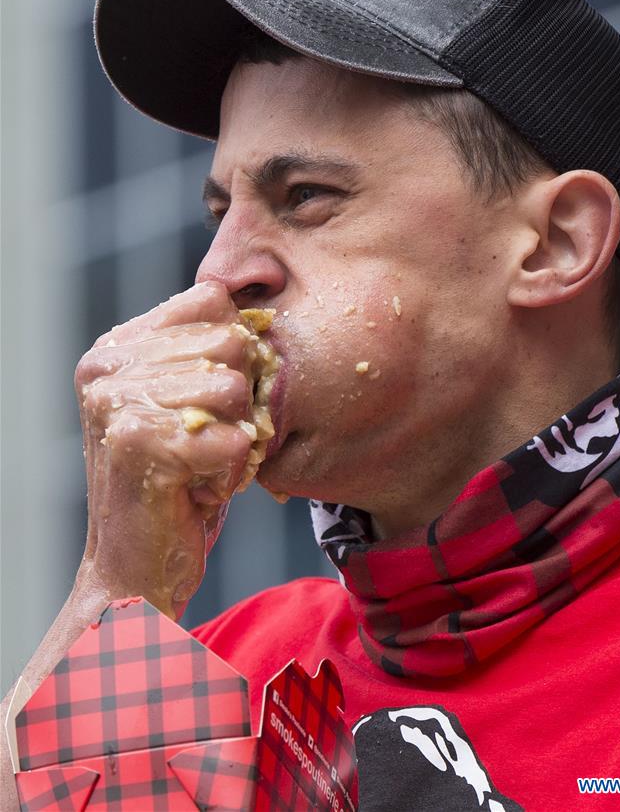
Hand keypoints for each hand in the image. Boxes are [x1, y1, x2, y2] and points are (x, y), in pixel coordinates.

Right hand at [74, 281, 263, 618]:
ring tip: (200, 465)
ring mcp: (119, 404)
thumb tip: (262, 316)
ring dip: (235, 438)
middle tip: (206, 441)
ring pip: (235, 389)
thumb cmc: (174, 483)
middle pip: (230, 343)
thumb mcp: (183, 404)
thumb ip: (205, 354)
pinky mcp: (143, 444)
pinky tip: (198, 490)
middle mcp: (107, 368)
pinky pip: (238, 438)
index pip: (212, 301)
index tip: (215, 399)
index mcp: (115, 349)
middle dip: (239, 401)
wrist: (135, 568)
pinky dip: (233, 473)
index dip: (236, 349)